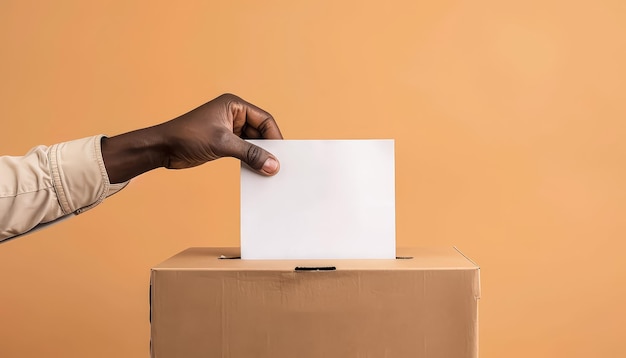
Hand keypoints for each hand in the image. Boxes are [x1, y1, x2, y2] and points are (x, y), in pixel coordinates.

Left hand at [101, 93, 282, 182]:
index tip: (283, 154)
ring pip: (253, 143)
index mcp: (234, 105)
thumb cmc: (187, 137)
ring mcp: (228, 129)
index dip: (275, 136)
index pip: (264, 119)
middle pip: (261, 132)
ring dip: (259, 156)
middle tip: (278, 165)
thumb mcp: (223, 144)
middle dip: (268, 148)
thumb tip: (273, 165)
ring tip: (269, 171)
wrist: (162, 147)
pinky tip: (256, 171)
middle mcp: (233, 115)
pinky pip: (243, 151)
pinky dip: (250, 160)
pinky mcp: (223, 143)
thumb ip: (250, 154)